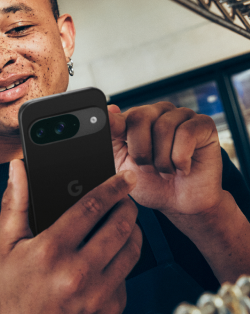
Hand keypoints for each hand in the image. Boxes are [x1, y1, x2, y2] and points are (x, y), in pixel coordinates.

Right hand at [0, 161, 141, 313]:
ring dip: (132, 230)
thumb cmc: (15, 290)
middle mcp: (76, 272)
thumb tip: (18, 169)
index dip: (111, 188)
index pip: (90, 208)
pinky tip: (109, 258)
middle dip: (127, 207)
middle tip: (126, 200)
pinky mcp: (112, 309)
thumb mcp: (7, 246)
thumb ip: (15, 203)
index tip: (124, 178)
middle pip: (119, 226)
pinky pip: (127, 275)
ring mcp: (98, 294)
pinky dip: (122, 261)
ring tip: (124, 223)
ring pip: (131, 249)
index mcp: (50, 251)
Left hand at [108, 102, 222, 215]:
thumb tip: (109, 109)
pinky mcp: (204, 124)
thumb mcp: (122, 164)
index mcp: (135, 119)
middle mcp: (158, 112)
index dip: (114, 125)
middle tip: (148, 169)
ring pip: (163, 127)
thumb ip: (112, 139)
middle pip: (139, 117)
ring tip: (166, 171)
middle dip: (140, 151)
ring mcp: (182, 115)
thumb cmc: (151, 183)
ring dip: (161, 159)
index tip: (112, 134)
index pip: (120, 116)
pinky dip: (180, 158)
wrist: (181, 204)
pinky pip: (186, 133)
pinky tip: (183, 169)